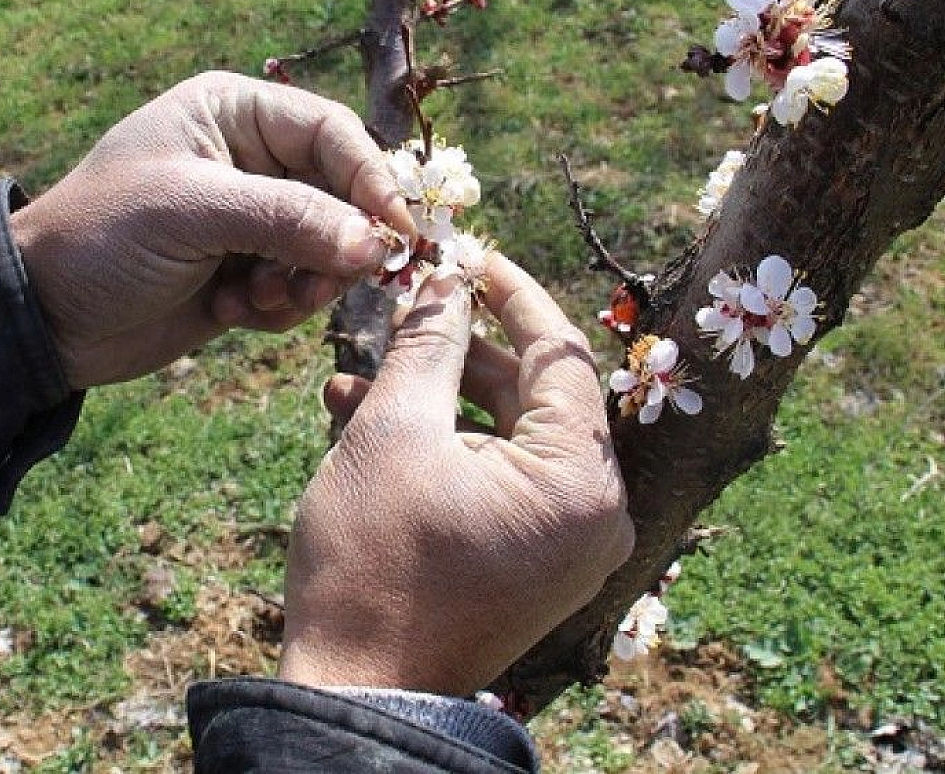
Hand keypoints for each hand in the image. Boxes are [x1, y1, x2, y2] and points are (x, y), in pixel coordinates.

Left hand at [11, 72, 415, 388]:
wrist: (39, 317)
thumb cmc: (101, 237)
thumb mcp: (193, 213)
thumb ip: (288, 220)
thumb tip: (376, 244)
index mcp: (232, 113)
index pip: (332, 132)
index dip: (371, 179)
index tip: (395, 232)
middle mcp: (248, 160)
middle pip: (341, 194)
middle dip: (337, 243)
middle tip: (321, 284)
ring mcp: (247, 221)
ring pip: (327, 249)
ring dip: (305, 283)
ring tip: (260, 300)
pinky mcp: (243, 275)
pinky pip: (298, 290)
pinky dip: (277, 309)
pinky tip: (230, 313)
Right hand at [277, 253, 633, 695]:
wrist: (357, 692)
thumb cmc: (373, 566)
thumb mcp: (393, 432)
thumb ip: (427, 344)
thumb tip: (444, 279)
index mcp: (580, 482)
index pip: (561, 355)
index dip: (509, 293)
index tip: (466, 253)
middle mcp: (593, 516)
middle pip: (532, 396)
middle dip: (456, 351)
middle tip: (404, 307)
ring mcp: (566, 546)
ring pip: (504, 436)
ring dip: (433, 401)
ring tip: (351, 379)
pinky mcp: (533, 565)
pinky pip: (496, 481)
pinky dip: (442, 450)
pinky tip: (362, 424)